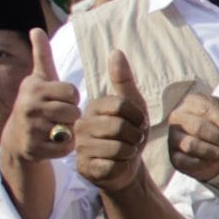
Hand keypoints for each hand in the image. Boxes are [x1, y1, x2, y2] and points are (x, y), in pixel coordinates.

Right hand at [6, 28, 80, 161]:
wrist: (17, 137)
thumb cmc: (35, 103)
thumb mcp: (38, 79)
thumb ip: (42, 55)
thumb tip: (36, 29)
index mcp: (33, 87)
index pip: (72, 91)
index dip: (72, 97)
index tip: (62, 99)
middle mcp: (29, 106)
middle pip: (73, 111)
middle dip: (71, 115)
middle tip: (60, 116)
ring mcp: (30, 128)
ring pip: (70, 128)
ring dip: (69, 130)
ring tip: (57, 127)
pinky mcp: (34, 148)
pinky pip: (66, 146)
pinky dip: (66, 146)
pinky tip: (55, 141)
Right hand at [74, 49, 149, 195]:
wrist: (126, 166)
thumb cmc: (129, 134)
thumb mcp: (133, 106)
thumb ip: (124, 81)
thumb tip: (116, 51)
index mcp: (93, 106)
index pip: (122, 105)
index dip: (138, 117)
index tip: (137, 123)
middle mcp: (82, 124)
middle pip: (120, 127)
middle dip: (135, 136)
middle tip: (132, 139)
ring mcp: (81, 146)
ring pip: (119, 147)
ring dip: (130, 152)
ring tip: (125, 151)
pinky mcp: (85, 166)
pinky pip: (113, 165)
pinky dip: (123, 166)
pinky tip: (117, 164)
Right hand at [166, 90, 218, 183]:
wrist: (201, 138)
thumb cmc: (216, 122)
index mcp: (192, 102)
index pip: (206, 109)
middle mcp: (178, 117)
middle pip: (199, 128)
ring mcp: (173, 137)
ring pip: (193, 145)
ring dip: (217, 153)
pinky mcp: (173, 155)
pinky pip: (186, 160)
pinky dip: (203, 163)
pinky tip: (218, 164)